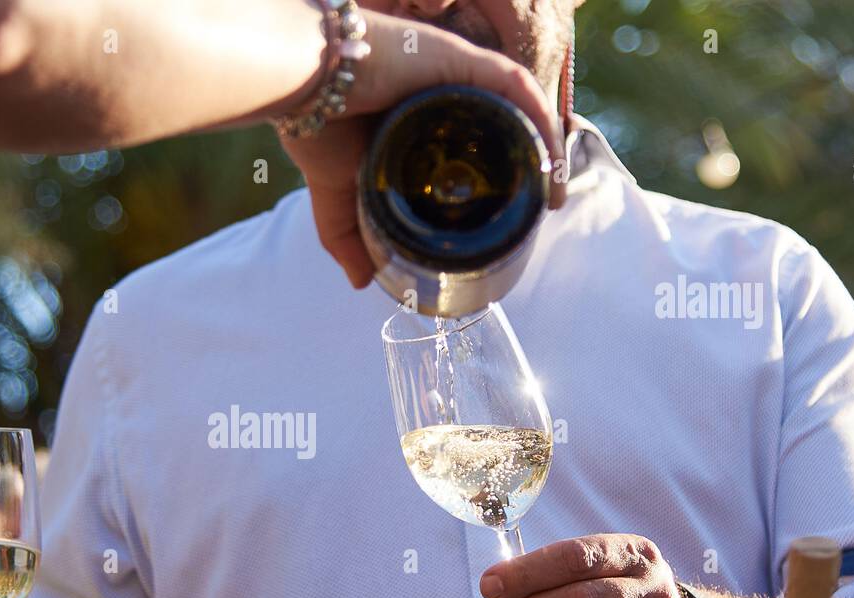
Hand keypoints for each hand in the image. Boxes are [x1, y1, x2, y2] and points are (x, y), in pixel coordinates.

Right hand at [281, 9, 566, 288]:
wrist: (303, 82)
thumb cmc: (314, 124)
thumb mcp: (335, 194)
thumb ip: (347, 237)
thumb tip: (360, 282)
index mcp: (418, 119)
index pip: (472, 146)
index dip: (498, 179)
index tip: (512, 216)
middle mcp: (443, 95)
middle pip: (501, 130)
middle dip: (526, 168)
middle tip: (536, 210)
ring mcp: (456, 76)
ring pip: (516, 110)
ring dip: (541, 150)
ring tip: (551, 193)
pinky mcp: (462, 60)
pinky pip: (516, 88)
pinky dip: (539, 121)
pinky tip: (549, 158)